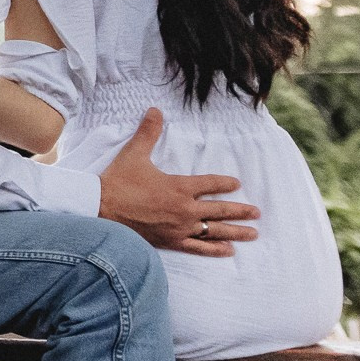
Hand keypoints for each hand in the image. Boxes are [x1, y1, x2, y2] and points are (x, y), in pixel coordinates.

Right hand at [97, 109, 259, 256]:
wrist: (102, 209)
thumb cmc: (118, 181)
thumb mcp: (134, 154)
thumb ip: (148, 132)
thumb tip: (155, 110)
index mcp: (179, 186)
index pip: (210, 184)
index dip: (225, 183)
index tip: (237, 183)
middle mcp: (185, 209)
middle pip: (220, 210)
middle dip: (241, 211)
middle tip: (257, 213)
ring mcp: (180, 228)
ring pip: (215, 231)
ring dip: (236, 232)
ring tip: (252, 233)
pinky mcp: (172, 242)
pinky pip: (199, 248)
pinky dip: (215, 249)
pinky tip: (228, 250)